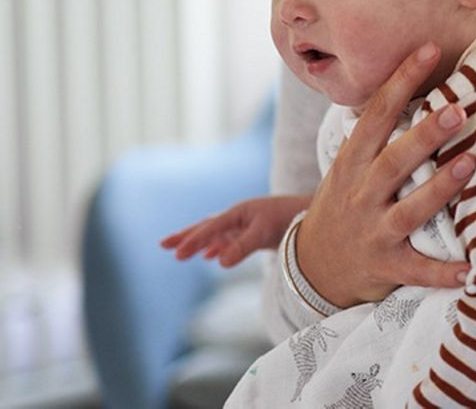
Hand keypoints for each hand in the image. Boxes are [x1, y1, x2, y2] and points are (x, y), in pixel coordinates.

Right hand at [161, 194, 310, 266]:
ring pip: (216, 234)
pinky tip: (210, 256)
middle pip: (207, 227)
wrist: (312, 215)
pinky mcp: (254, 232)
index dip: (193, 241)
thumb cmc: (290, 220)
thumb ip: (242, 247)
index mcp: (240, 212)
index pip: (210, 228)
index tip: (176, 254)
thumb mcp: (265, 233)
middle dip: (186, 236)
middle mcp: (240, 216)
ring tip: (179, 252)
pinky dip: (216, 247)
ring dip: (198, 242)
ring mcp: (246, 224)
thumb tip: (218, 263)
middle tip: (163, 245)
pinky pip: (228, 240)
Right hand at [295, 43, 475, 307]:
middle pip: (394, 160)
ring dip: (441, 187)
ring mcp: (373, 231)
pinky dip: (442, 271)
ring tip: (471, 163)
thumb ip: (381, 135)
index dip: (401, 80)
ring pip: (409, 209)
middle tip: (459, 110)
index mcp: (353, 162)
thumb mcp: (350, 166)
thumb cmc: (346, 203)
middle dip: (427, 135)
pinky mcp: (387, 266)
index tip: (429, 49)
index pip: (377, 114)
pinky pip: (418, 269)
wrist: (313, 267)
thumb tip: (422, 85)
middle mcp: (361, 194)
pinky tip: (470, 267)